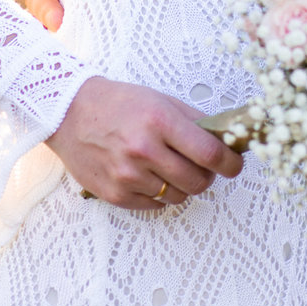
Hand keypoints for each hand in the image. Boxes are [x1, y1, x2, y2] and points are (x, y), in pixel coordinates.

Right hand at [49, 76, 243, 208]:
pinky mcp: (116, 195)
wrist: (71, 113)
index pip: (210, 153)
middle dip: (207, 176)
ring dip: (182, 185)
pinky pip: (156, 205)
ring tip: (170, 166)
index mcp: (160, 121)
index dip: (230, 163)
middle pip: (198, 181)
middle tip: (202, 165)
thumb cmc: (120, 103)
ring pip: (178, 196)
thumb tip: (226, 141)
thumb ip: (194, 121)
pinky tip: (150, 175)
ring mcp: (128, 176)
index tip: (235, 164)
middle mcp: (144, 150)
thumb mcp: (160, 100)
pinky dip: (160, 194)